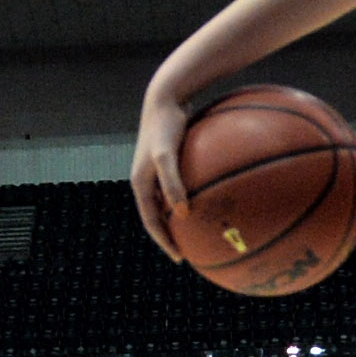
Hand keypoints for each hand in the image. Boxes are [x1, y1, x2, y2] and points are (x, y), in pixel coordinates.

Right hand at [129, 86, 191, 260]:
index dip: (165, 242)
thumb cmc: (165, 126)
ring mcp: (157, 171)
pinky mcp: (169, 161)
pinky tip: (215, 198)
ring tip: (201, 230)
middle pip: (158, 216)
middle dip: (172, 235)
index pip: (150, 222)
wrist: (165, 98)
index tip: (181, 258)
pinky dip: (192, 197)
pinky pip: (181, 186)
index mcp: (140, 184)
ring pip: (169, 202)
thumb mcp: (166, 156)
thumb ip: (172, 184)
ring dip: (181, 218)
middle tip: (190, 250)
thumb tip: (183, 214)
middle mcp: (146, 180)